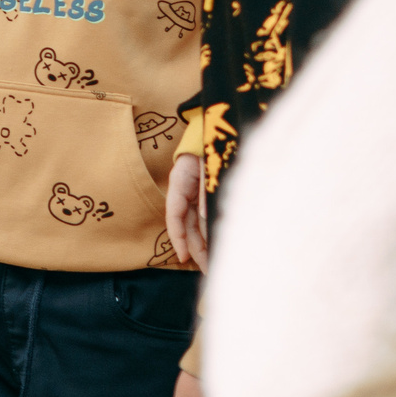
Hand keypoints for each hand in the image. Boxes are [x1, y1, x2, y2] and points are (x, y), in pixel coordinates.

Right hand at [166, 152, 208, 271]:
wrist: (221, 126)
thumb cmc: (213, 143)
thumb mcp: (210, 166)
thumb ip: (206, 190)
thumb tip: (205, 218)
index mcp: (180, 182)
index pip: (174, 215)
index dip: (178, 238)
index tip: (184, 258)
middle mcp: (186, 190)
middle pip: (186, 225)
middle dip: (196, 249)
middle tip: (207, 270)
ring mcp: (196, 193)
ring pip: (197, 225)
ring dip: (204, 244)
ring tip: (213, 264)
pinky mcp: (207, 195)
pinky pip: (205, 218)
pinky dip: (210, 233)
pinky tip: (217, 246)